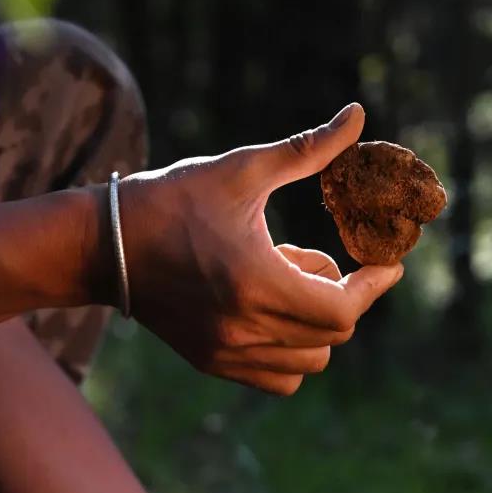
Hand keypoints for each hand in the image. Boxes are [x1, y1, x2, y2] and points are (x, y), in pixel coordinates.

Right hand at [119, 103, 401, 394]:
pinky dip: (290, 353)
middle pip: (330, 336)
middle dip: (343, 297)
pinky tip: (271, 311)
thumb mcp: (242, 170)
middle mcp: (243, 328)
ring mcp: (224, 352)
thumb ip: (308, 149)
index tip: (387, 263)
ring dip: (315, 326)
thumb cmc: (172, 201)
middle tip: (320, 258)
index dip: (374, 287)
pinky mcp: (209, 360)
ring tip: (287, 282)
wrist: (104, 247)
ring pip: (306, 364)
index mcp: (256, 283)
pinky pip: (275, 378)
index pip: (343, 310)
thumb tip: (359, 114)